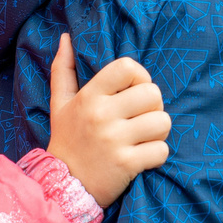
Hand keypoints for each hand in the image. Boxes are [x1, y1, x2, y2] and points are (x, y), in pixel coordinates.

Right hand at [44, 35, 169, 207]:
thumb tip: (66, 37)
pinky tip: (141, 158)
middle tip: (140, 119)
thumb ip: (63, 69)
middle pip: (153, 94)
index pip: (128, 68)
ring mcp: (115, 140)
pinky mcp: (127, 164)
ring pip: (163, 122)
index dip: (141, 77)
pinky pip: (162, 150)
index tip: (134, 92)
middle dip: (153, 107)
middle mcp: (101, 115)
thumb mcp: (60, 104)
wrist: (61, 185)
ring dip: (157, 132)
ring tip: (142, 139)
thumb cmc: (66, 140)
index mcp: (89, 96)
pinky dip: (156, 155)